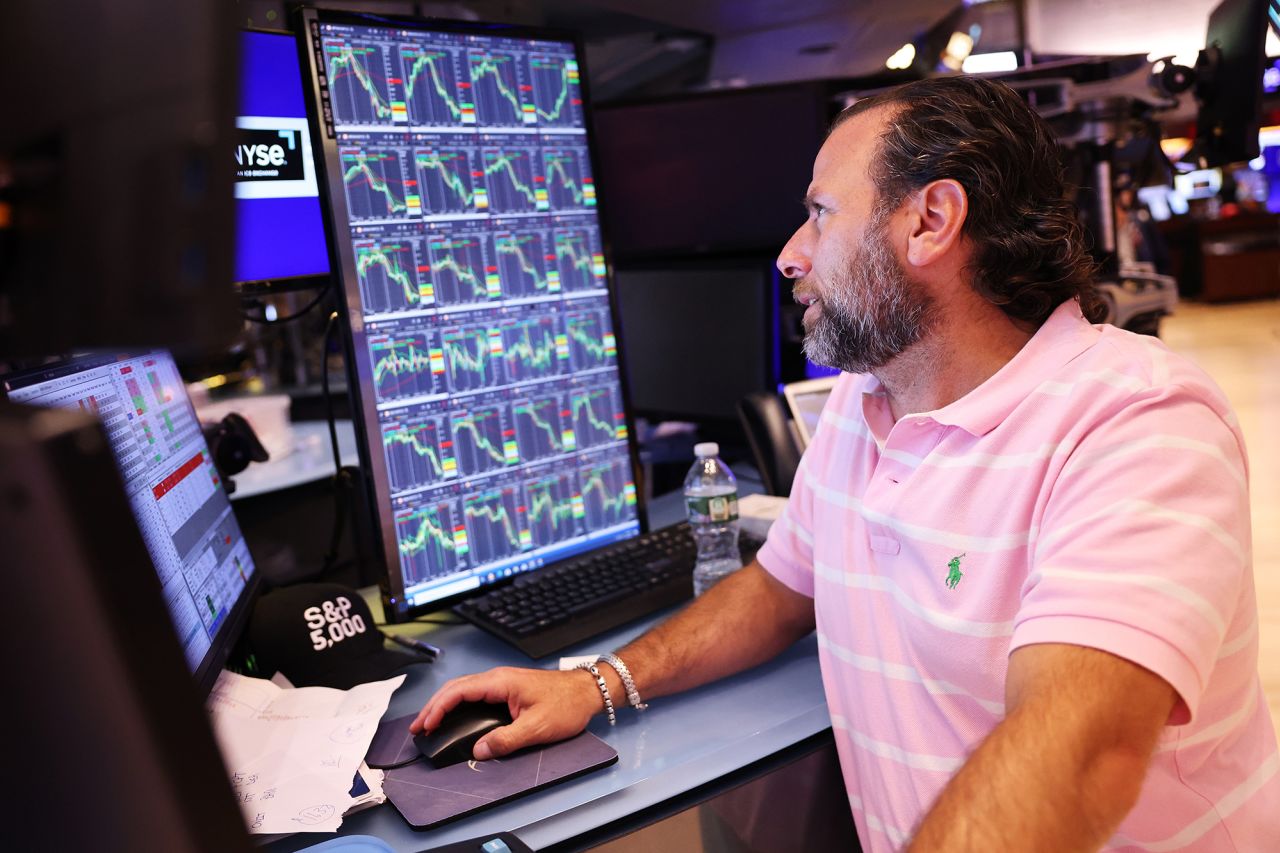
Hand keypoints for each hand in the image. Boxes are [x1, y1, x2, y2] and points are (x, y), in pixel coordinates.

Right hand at [409, 666, 601, 759]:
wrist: (587, 691)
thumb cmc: (566, 704)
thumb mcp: (536, 727)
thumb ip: (506, 740)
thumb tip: (479, 750)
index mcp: (500, 682)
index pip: (458, 691)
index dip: (438, 708)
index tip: (426, 726)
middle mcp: (498, 678)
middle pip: (455, 688)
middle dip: (433, 707)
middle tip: (418, 728)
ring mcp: (501, 683)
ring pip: (463, 690)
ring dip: (444, 706)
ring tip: (429, 724)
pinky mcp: (506, 690)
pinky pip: (474, 695)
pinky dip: (458, 706)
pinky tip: (454, 718)